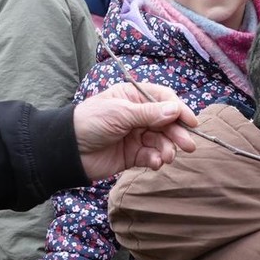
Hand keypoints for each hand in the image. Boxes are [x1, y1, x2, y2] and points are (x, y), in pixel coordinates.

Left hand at [74, 82, 196, 180]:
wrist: (67, 150)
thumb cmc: (90, 122)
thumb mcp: (121, 113)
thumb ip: (149, 114)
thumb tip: (176, 110)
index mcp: (133, 96)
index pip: (163, 99)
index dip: (179, 110)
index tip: (191, 122)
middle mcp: (137, 115)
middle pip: (166, 122)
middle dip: (177, 134)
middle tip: (188, 146)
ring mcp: (136, 135)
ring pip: (161, 141)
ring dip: (167, 149)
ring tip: (167, 157)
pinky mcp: (132, 155)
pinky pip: (151, 156)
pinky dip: (156, 159)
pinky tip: (156, 163)